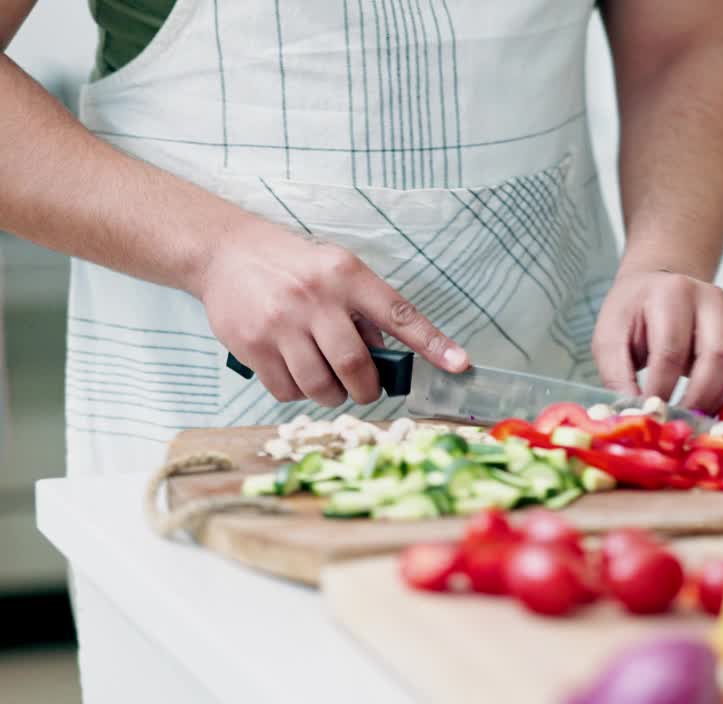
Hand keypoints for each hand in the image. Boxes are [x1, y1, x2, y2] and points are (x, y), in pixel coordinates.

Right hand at [199, 221, 468, 406]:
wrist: (226, 253)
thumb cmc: (294, 267)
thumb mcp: (338, 272)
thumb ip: (365, 311)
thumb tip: (388, 357)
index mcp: (346, 276)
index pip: (400, 314)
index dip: (432, 343)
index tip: (460, 364)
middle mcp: (315, 299)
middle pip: (355, 365)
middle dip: (367, 389)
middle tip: (365, 390)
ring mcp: (281, 324)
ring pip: (320, 385)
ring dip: (332, 396)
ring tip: (330, 384)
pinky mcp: (252, 345)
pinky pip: (286, 390)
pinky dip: (299, 393)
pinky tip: (297, 375)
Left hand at [592, 269, 722, 412]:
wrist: (655, 289)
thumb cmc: (631, 315)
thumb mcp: (609, 339)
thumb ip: (616, 376)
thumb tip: (635, 417)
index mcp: (672, 293)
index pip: (671, 350)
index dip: (661, 389)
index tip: (649, 416)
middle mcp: (710, 300)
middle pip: (717, 356)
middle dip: (697, 399)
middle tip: (677, 424)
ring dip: (717, 403)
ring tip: (691, 422)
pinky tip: (707, 410)